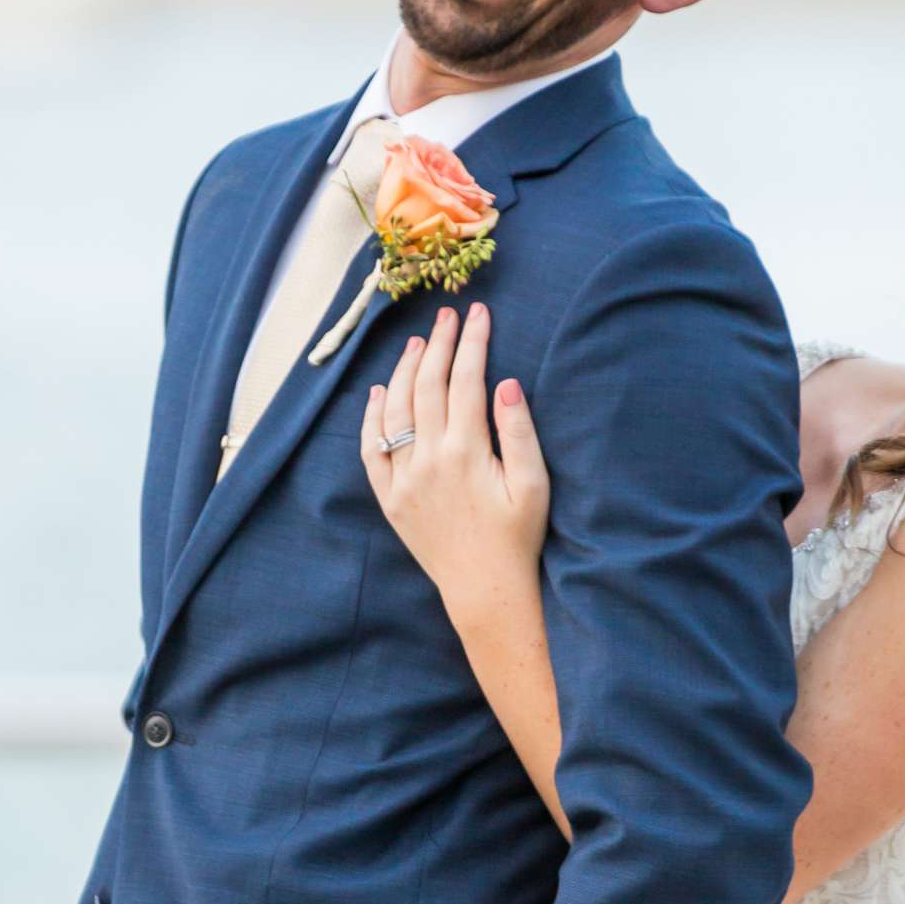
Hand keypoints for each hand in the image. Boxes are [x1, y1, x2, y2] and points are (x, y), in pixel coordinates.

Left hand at [362, 303, 550, 612]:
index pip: (465, 380)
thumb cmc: (517, 538)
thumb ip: (519, 433)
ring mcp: (404, 479)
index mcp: (466, 452)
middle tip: (447, 316)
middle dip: (438, 344)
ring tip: (417, 343)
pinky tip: (380, 392)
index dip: (472, 342)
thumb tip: (506, 383)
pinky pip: (371, 449)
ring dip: (405, 372)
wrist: (484, 589)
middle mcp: (428, 459)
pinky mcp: (390, 497)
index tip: (478, 314)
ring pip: (396, 410)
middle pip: (428, 386)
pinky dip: (372, 417)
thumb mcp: (533, 485)